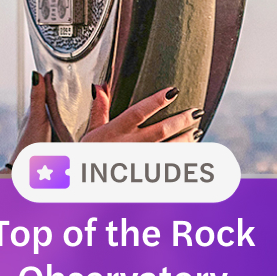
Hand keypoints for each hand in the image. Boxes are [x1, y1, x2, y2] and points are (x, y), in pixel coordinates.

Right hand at [7, 73, 200, 168]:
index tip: (173, 90)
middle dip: (180, 121)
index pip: (137, 113)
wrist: (80, 188)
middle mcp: (127, 147)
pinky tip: (191, 156)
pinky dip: (181, 163)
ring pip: (168, 151)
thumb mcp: (90, 132)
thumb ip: (100, 110)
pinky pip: (166, 171)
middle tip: (196, 112)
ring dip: (185, 142)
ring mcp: (136, 165)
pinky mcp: (142, 179)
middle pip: (159, 131)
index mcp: (114, 132)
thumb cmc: (85, 158)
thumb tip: (101, 86)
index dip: (156, 101)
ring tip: (196, 132)